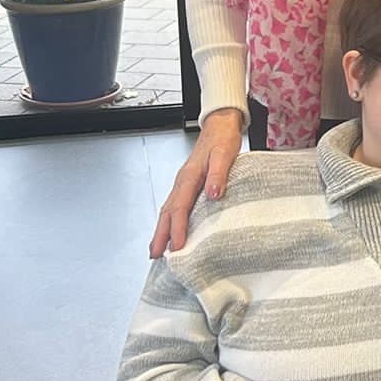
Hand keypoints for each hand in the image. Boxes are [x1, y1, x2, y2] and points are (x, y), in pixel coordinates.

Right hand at [149, 109, 244, 255]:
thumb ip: (220, 174)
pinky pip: (173, 206)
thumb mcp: (225, 154)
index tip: (176, 248)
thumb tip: (215, 194)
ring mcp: (182, 183)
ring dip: (161, 230)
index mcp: (189, 176)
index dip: (177, 229)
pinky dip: (169, 221)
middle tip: (155, 256)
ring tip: (157, 249)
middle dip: (160, 235)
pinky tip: (170, 230)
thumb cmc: (223, 139)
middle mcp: (182, 181)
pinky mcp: (187, 184)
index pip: (180, 208)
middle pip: (167, 212)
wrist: (220, 125)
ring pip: (167, 210)